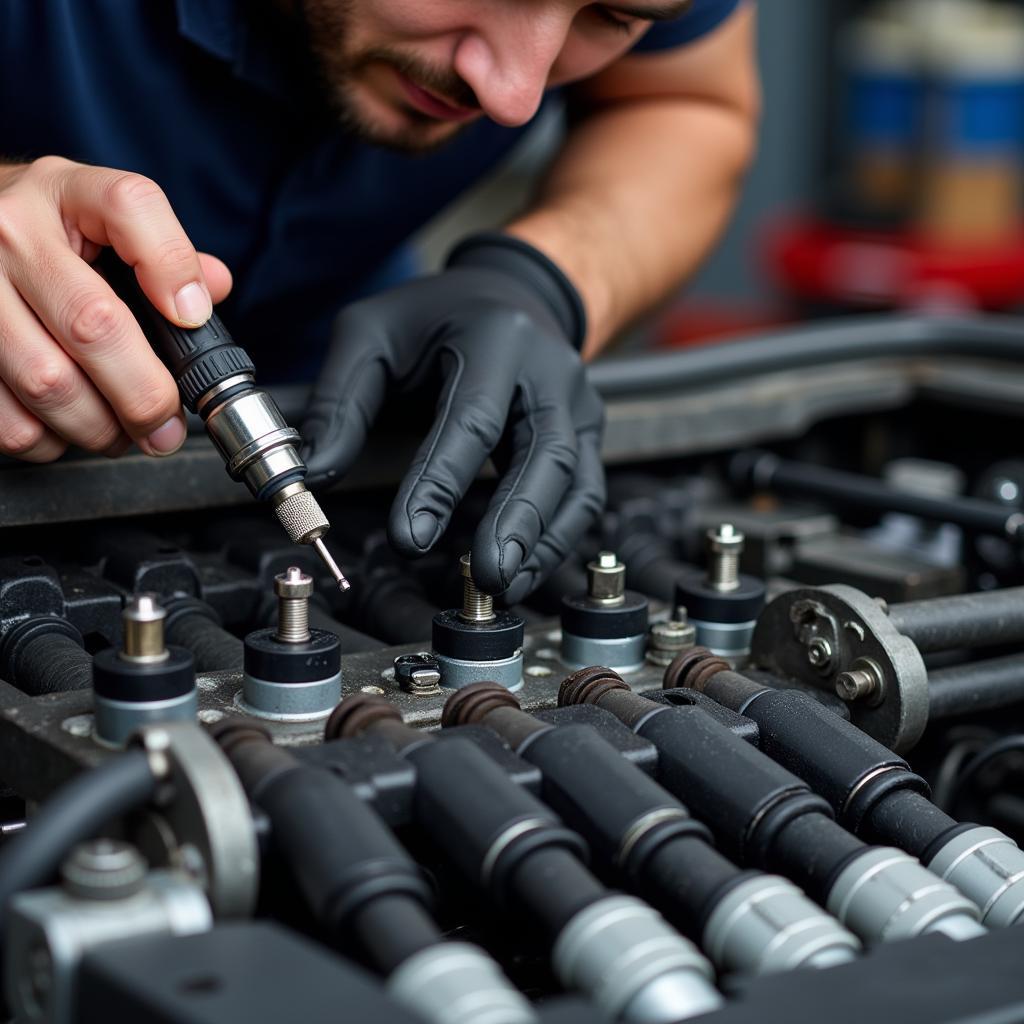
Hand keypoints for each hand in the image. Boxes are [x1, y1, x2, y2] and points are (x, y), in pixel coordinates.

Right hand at [0, 156, 231, 461]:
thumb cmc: (48, 233)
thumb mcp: (103, 220)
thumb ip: (165, 252)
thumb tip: (212, 288)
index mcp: (66, 192)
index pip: (130, 207)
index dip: (171, 267)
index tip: (193, 317)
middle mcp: (12, 231)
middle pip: (93, 324)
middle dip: (144, 395)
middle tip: (166, 426)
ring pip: (47, 382)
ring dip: (99, 427)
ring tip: (121, 432)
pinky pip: (7, 417)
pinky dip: (47, 439)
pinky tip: (65, 428)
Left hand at [301, 233, 605, 601]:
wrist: (506, 295)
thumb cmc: (432, 319)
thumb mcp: (370, 334)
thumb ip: (341, 402)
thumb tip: (315, 477)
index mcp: (496, 336)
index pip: (472, 419)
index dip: (440, 483)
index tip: (408, 538)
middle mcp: (552, 369)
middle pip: (546, 453)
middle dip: (517, 522)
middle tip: (486, 576)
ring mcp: (579, 404)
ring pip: (576, 483)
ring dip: (543, 542)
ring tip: (501, 587)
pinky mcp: (588, 435)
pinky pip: (583, 495)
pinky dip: (556, 540)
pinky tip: (522, 572)